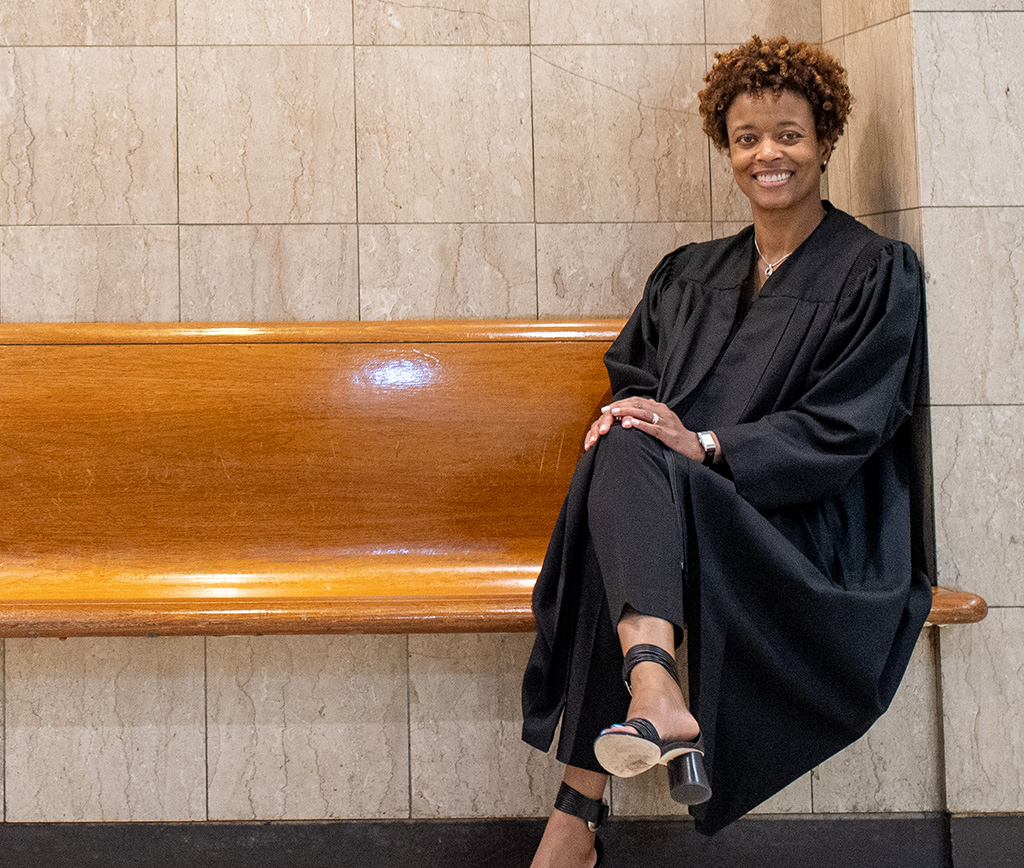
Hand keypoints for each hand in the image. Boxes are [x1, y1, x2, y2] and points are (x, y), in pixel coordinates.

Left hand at [583, 397, 707, 461]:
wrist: (692, 445)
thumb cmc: (674, 434)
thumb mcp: (662, 421)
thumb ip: (650, 414)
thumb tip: (635, 409)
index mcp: (659, 407)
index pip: (637, 400)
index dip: (621, 402)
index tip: (607, 407)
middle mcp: (662, 411)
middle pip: (638, 404)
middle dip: (620, 406)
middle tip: (606, 410)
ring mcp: (665, 422)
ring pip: (644, 413)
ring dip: (627, 412)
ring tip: (614, 414)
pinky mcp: (668, 433)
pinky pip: (653, 428)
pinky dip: (641, 425)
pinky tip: (630, 424)